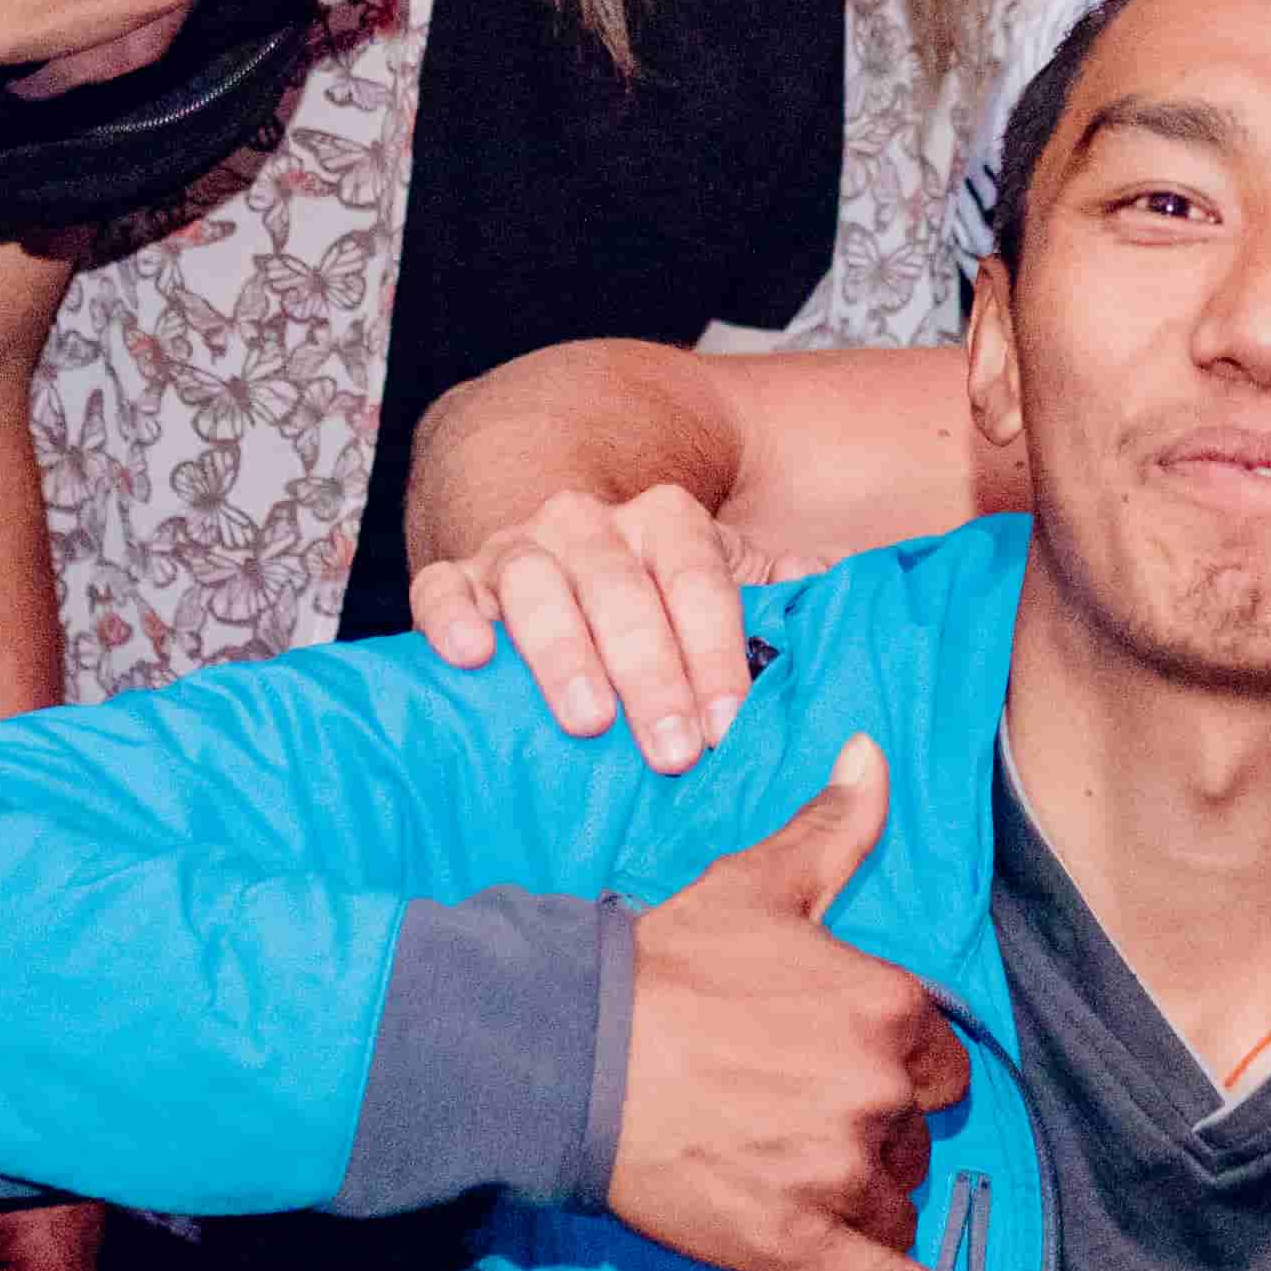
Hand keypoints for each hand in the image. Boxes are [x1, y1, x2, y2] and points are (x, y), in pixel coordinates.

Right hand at [412, 482, 759, 773]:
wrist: (561, 552)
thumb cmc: (655, 595)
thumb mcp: (722, 579)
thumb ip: (776, 586)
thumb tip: (828, 581)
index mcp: (666, 519)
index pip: (697, 581)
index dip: (715, 654)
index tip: (729, 726)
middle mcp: (589, 522)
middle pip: (621, 590)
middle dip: (651, 673)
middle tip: (673, 751)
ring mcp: (517, 547)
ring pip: (536, 585)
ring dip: (565, 653)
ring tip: (589, 721)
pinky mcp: (457, 576)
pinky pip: (441, 587)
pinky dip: (452, 617)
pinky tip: (473, 657)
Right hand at [611, 738, 1041, 1270]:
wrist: (573, 1056)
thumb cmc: (666, 967)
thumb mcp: (760, 885)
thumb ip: (835, 829)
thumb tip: (874, 752)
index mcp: (886, 1007)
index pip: (937, 1055)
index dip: (891, 1060)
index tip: (830, 1055)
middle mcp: (879, 1092)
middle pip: (918, 1130)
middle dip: (871, 1124)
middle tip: (788, 1105)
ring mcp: (843, 1174)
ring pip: (896, 1198)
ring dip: (860, 1191)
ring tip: (779, 1161)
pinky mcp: (805, 1246)